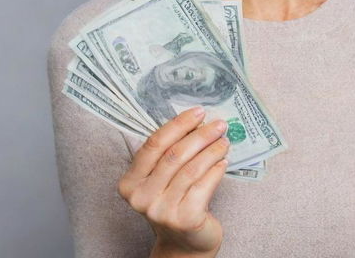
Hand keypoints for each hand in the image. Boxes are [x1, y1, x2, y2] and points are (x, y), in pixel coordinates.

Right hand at [118, 106, 229, 256]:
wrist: (184, 243)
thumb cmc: (174, 201)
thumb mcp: (163, 178)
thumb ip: (170, 152)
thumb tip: (198, 121)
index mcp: (130, 182)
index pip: (154, 144)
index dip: (178, 125)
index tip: (199, 112)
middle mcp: (141, 198)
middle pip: (174, 155)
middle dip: (200, 135)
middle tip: (219, 124)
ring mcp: (161, 211)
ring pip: (191, 169)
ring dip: (212, 151)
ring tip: (224, 141)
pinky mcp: (184, 220)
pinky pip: (203, 186)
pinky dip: (216, 170)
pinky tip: (224, 162)